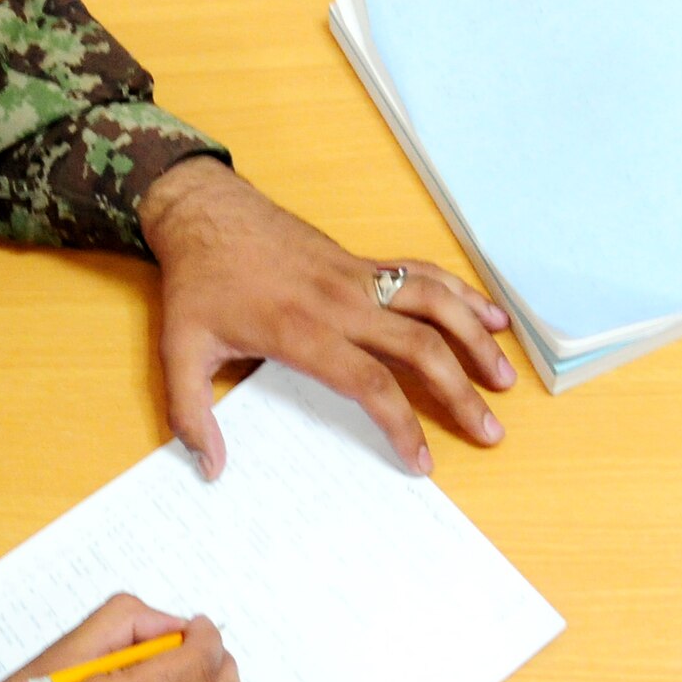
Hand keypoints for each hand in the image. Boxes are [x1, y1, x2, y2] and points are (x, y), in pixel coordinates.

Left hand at [139, 156, 513, 477]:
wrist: (203, 213)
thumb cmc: (196, 284)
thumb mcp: (178, 352)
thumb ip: (190, 415)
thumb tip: (209, 468)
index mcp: (301, 332)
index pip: (370, 383)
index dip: (402, 424)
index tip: (421, 460)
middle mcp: (340, 303)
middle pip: (419, 347)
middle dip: (460, 392)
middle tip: (489, 431)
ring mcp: (356, 277)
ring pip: (434, 303)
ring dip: (475, 339)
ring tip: (504, 378)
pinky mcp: (361, 261)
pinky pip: (421, 274)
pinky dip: (461, 293)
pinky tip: (490, 314)